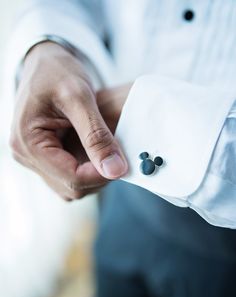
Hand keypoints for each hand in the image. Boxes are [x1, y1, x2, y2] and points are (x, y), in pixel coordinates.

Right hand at [10, 42, 128, 200]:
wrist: (44, 63)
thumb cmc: (57, 71)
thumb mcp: (79, 97)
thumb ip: (97, 136)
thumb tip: (115, 170)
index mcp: (28, 141)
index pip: (71, 177)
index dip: (101, 174)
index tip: (122, 163)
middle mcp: (25, 155)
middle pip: (70, 187)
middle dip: (98, 176)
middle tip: (117, 156)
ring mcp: (33, 158)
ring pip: (70, 186)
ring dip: (93, 176)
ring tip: (107, 152)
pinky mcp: (42, 157)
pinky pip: (67, 176)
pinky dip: (86, 171)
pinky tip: (96, 153)